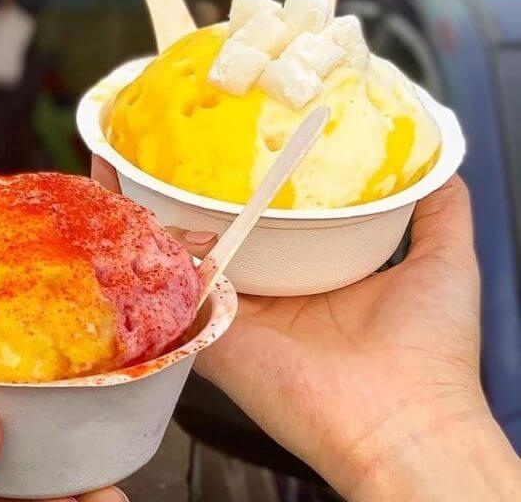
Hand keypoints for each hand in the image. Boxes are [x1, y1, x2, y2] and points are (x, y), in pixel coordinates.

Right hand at [93, 158, 519, 500]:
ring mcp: (232, 310)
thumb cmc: (430, 350)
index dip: (241, 178)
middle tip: (162, 138)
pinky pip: (163, 284)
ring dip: (145, 206)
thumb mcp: (445, 259)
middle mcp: (264, 290)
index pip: (261, 215)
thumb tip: (437, 160)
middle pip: (211, 228)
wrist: (405, 421)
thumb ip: (438, 207)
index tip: (227, 136)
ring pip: (176, 251)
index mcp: (308, 273)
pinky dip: (134, 244)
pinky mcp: (209, 330)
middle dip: (182, 187)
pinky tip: (113, 198)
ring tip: (122, 155)